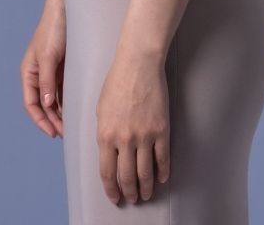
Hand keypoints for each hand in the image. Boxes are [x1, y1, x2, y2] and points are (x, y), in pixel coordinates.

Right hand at [20, 0, 65, 137]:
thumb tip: (47, 104)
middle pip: (43, 106)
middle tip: (67, 134)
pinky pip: (64, 92)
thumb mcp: (48, 57)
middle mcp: (38, 76)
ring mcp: (51, 74)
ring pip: (54, 101)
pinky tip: (78, 112)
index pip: (31, 104)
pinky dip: (69, 103)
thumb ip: (47, 81)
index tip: (52, 133)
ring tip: (74, 127)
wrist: (67, 10)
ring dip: (61, 115)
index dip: (40, 120)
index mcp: (29, 73)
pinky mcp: (63, 70)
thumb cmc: (53, 30)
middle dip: (53, 121)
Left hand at [94, 47, 170, 204]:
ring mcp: (144, 136)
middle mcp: (123, 139)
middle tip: (132, 199)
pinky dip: (163, 172)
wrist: (138, 65)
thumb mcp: (100, 110)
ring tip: (147, 194)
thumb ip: (104, 133)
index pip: (107, 171)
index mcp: (105, 134)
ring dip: (146, 187)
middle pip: (126, 176)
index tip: (114, 197)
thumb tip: (108, 151)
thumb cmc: (116, 83)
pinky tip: (162, 178)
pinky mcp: (161, 130)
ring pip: (145, 172)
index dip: (110, 188)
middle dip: (129, 192)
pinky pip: (163, 158)